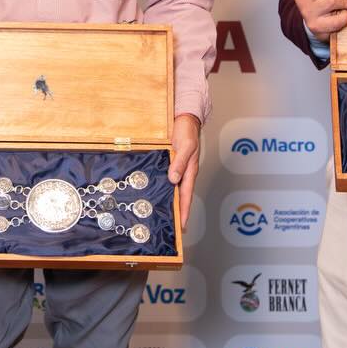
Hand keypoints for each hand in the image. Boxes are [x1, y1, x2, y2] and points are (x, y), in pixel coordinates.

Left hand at [167, 114, 201, 228]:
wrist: (183, 118)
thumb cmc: (187, 131)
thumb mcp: (185, 146)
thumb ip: (180, 162)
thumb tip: (174, 179)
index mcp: (190, 171)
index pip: (186, 195)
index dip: (184, 211)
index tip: (182, 226)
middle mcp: (183, 173)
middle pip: (180, 197)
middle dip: (178, 212)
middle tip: (172, 229)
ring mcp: (177, 169)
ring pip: (173, 190)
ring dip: (170, 202)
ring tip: (164, 217)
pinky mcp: (170, 164)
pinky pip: (167, 180)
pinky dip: (163, 189)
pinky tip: (156, 194)